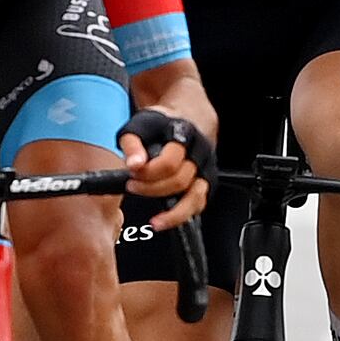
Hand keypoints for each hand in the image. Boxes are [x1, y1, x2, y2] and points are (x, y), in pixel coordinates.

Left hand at [117, 108, 213, 226]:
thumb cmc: (160, 125)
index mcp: (185, 135)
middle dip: (152, 188)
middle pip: (180, 181)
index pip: (169, 162)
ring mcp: (206, 169)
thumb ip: (132, 145)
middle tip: (133, 185)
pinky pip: (199, 205)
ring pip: (196, 197)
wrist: (186, 119)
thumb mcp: (139, 126)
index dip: (148, 172)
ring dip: (174, 213)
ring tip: (154, 222)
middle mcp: (200, 152)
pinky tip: (164, 219)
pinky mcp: (207, 182)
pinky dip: (181, 215)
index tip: (132, 173)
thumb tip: (134, 165)